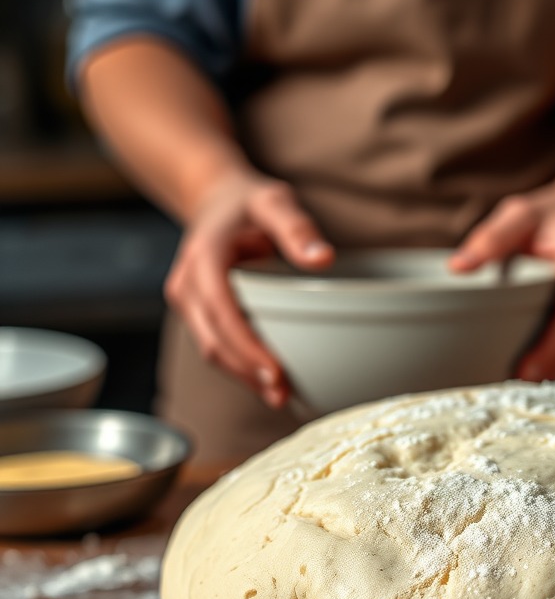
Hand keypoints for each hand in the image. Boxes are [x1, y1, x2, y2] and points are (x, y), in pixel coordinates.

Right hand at [165, 173, 333, 405]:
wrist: (216, 201)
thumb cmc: (248, 203)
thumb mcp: (275, 201)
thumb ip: (297, 227)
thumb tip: (323, 258)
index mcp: (203, 258)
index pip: (221, 311)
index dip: (246, 345)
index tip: (275, 371)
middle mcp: (187, 283)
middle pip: (214, 339)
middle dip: (247, 371)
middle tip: (283, 394)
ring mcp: (187, 301)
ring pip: (212, 348)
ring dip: (243, 375)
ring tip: (280, 397)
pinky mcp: (198, 313)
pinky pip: (216, 345)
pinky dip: (240, 366)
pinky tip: (268, 383)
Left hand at [448, 188, 554, 380]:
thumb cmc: (551, 215)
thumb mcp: (519, 214)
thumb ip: (491, 238)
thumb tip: (458, 267)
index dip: (552, 347)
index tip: (526, 370)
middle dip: (547, 367)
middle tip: (508, 386)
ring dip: (549, 368)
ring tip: (511, 383)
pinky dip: (552, 360)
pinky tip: (524, 370)